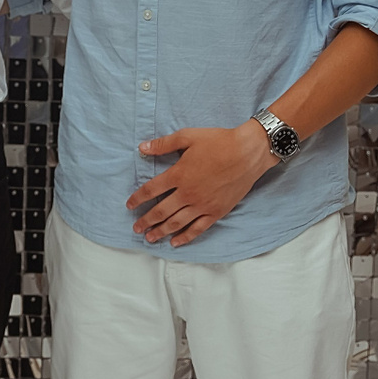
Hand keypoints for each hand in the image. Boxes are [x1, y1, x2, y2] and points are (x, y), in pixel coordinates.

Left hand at [126, 122, 276, 247]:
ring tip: (150, 238)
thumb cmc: (218, 142)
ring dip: (161, 232)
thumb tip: (142, 148)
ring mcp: (203, 204)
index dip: (138, 199)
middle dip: (146, 221)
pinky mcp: (217, 211)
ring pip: (177, 223)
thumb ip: (163, 144)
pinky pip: (198, 228)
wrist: (248, 153)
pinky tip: (176, 242)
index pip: (151, 190)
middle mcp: (188, 193)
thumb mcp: (188, 136)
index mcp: (179, 174)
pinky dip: (186, 237)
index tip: (129, 205)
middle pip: (161, 211)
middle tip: (136, 228)